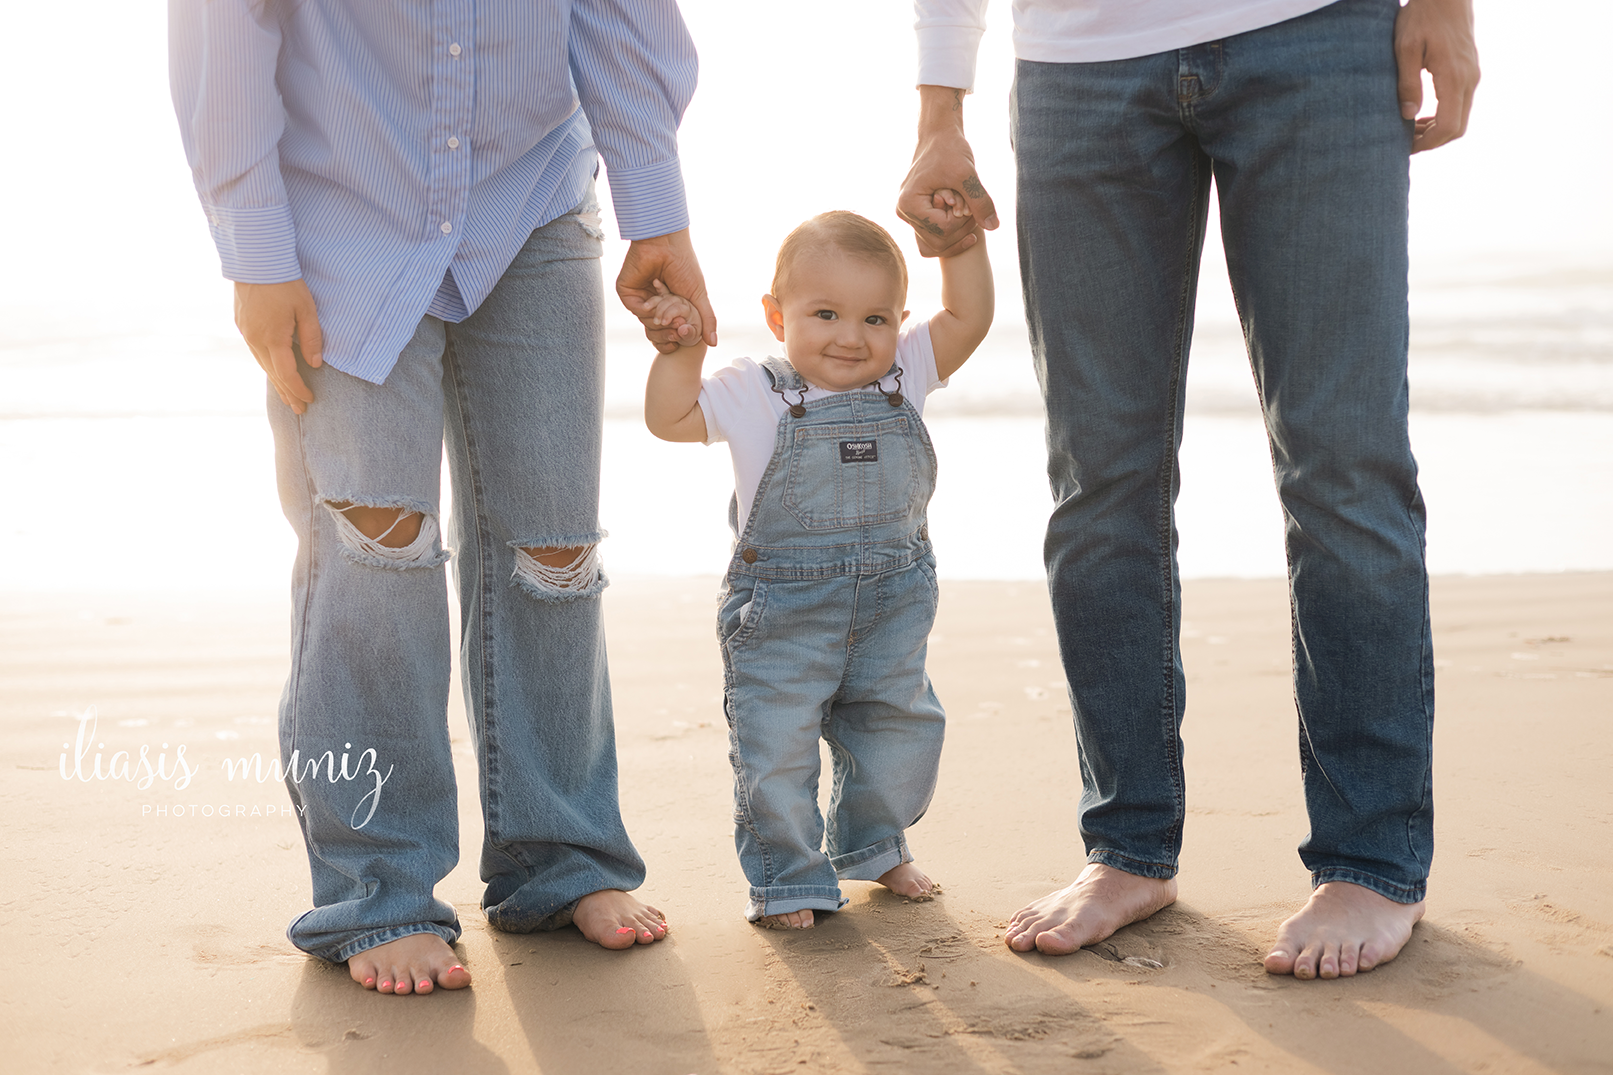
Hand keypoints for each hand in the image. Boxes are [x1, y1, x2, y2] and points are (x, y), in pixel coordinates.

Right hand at [234, 279, 323, 413]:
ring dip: (276, 381)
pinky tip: (273, 369)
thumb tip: (315, 364)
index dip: (299, 389)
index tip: (310, 400)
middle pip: (273, 374)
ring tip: (287, 396)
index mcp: (272, 339)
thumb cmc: (285, 283)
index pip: (287, 374)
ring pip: (262, 364)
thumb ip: (312, 338)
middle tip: (299, 409)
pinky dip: (267, 365)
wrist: (255, 260)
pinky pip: (255, 352)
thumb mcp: (306, 310)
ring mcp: (245, 332)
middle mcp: (255, 340)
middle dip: (287, 393)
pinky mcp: (241, 324)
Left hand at [617, 228, 717, 353]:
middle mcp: (654, 302)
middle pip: (658, 330)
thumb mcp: (699, 296)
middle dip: (669, 330)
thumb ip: (706, 320)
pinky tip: (654, 299)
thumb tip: (713, 343)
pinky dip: (648, 309)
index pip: (670, 330)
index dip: (677, 336)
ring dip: (660, 316)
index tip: (684, 333)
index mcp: (669, 304)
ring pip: (647, 322)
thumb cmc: (684, 265)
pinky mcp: (627, 291)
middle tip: (678, 322)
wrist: (667, 245)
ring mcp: (640, 297)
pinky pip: (637, 311)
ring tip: (669, 301)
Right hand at [899, 86, 998, 257]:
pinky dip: (952, 234)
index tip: (969, 202)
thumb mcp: (967, 174)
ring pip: (935, 245)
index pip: (942, 231)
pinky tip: (967, 224)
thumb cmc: (950, 149)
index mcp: (909, 204)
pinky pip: (934, 237)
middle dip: (960, 230)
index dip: (962, 222)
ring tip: (970, 215)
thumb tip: (993, 226)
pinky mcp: (918, 215)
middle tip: (973, 210)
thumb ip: (980, 201)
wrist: (939, 135)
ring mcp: (909, 215)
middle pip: (937, 243)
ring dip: (957, 235)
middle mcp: (904, 213)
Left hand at [1394, 0, 1479, 152]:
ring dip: (1437, 130)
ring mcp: (1472, 75)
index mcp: (1454, 77)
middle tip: (1405, 144)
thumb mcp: (1406, 47)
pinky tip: (1421, 115)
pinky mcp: (1470, 70)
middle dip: (1432, 141)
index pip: (1448, 126)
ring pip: (1461, 117)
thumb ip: (1407, 83)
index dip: (1428, 143)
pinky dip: (1443, 116)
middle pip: (1457, 128)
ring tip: (1409, 132)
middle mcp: (1469, 79)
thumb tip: (1408, 116)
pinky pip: (1461, 103)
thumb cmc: (1422, 16)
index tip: (1405, 148)